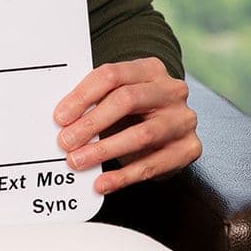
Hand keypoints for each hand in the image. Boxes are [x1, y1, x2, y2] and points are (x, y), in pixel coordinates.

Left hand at [53, 57, 201, 194]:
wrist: (170, 125)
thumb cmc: (135, 109)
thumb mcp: (117, 95)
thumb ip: (95, 100)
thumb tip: (61, 120)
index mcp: (149, 68)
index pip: (111, 75)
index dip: (83, 96)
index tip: (60, 117)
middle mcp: (171, 90)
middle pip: (127, 100)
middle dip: (92, 123)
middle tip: (66, 141)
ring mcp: (183, 119)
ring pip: (142, 135)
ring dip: (105, 150)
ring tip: (78, 161)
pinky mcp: (190, 148)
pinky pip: (154, 165)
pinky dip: (124, 175)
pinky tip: (103, 182)